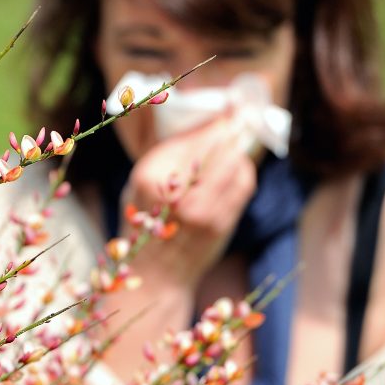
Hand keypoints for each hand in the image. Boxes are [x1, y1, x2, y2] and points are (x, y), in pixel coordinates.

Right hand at [123, 113, 257, 290]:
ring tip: (235, 147)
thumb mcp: (140, 183)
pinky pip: (244, 184)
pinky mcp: (221, 223)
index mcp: (149, 176)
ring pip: (235, 162)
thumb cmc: (145, 223)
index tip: (230, 110)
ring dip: (238, 151)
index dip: (215, 122)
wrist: (154, 274)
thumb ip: (168, 156)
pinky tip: (237, 170)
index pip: (192, 137)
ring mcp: (202, 210)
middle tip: (241, 116)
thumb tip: (208, 123)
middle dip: (232, 130)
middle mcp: (176, 192)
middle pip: (218, 145)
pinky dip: (244, 171)